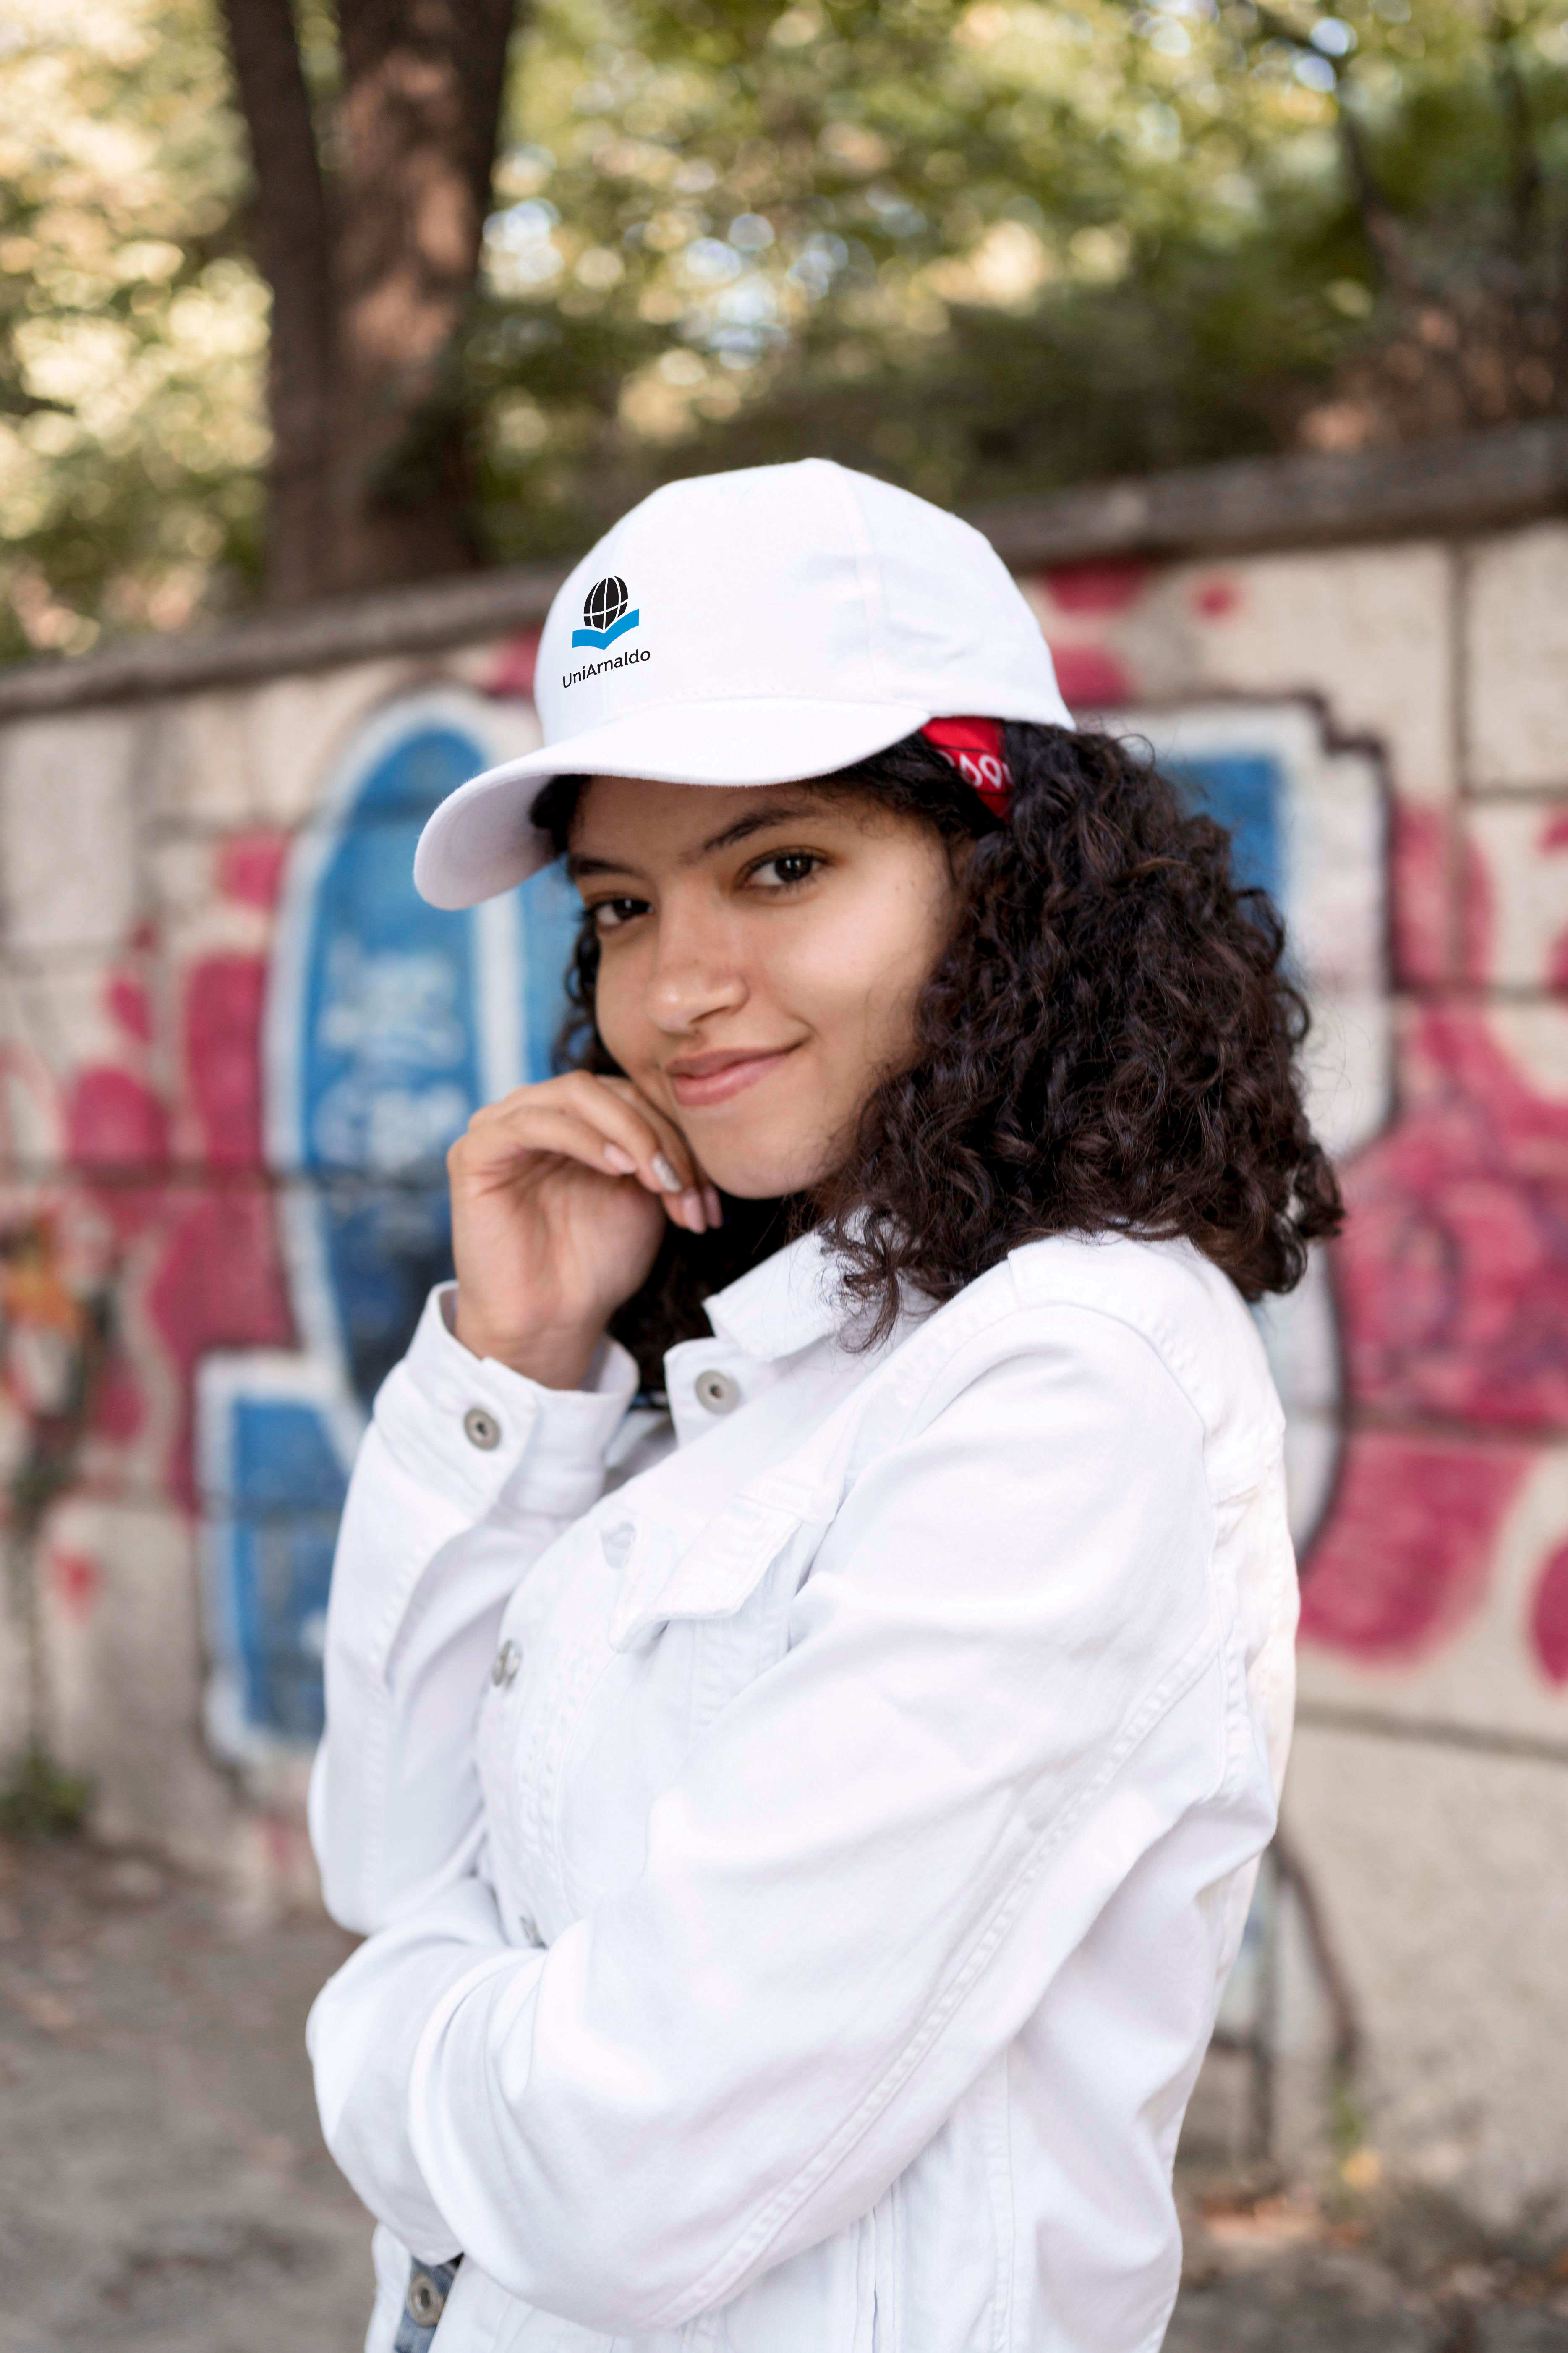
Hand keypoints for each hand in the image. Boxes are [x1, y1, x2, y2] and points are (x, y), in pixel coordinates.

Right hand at [447, 1072, 720, 1389]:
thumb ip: (664, 1155)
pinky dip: (582, 1137)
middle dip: (660, 1136)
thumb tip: (701, 1134)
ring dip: (631, 1133)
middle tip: (684, 1187)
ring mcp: (501, 1127)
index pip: (635, 1095)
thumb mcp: (647, 1198)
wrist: (551, 1321)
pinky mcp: (475, 1152)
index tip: (709, 1195)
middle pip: (611, 1090)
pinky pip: (531, 1122)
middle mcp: (538, 1113)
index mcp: (578, 1120)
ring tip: (657, 1181)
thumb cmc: (595, 1263)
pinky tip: (616, 1168)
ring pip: (576, 1093)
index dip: (679, 1134)